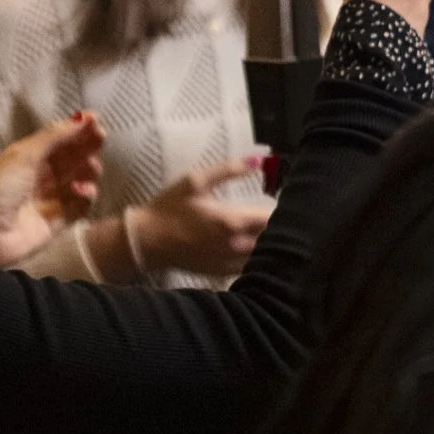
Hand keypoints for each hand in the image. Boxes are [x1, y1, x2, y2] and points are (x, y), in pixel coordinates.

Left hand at [0, 112, 104, 265]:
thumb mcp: (24, 155)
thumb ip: (54, 136)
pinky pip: (83, 203)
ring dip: (89, 169)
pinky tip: (80, 191)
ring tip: (89, 168)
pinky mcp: (63, 219)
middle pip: (75, 156)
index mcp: (32, 156)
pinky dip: (87, 195)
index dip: (78, 129)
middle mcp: (45, 174)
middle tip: (100, 139)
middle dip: (88, 146)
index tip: (96, 121)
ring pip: (82, 178)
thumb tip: (83, 117)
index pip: (61, 139)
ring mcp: (55, 197)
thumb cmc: (1, 188)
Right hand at [114, 157, 272, 279]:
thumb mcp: (195, 180)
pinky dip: (258, 257)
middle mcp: (236, 245)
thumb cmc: (169, 208)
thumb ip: (229, 169)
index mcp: (232, 220)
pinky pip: (250, 267)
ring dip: (271, 242)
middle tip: (283, 214)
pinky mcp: (222, 272)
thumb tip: (259, 160)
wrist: (147, 241)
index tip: (286, 199)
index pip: (273, 217)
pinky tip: (255, 246)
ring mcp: (230, 262)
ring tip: (273, 230)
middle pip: (274, 238)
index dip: (284, 208)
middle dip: (281, 226)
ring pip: (265, 255)